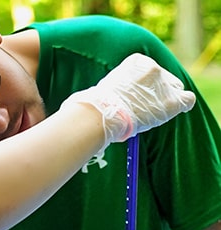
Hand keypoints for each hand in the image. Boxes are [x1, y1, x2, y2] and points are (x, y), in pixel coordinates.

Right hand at [62, 53, 195, 143]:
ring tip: (150, 115)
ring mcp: (163, 83)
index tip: (134, 99)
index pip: (150, 71)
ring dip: (165, 102)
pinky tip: (172, 112)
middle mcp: (153, 68)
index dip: (144, 87)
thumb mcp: (103, 88)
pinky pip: (186, 100)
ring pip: (175, 90)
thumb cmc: (93, 107)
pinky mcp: (171, 100)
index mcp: (136, 62)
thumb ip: (114, 87)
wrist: (100, 116)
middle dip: (157, 94)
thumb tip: (98, 101)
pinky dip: (181, 106)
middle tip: (143, 109)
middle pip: (165, 80)